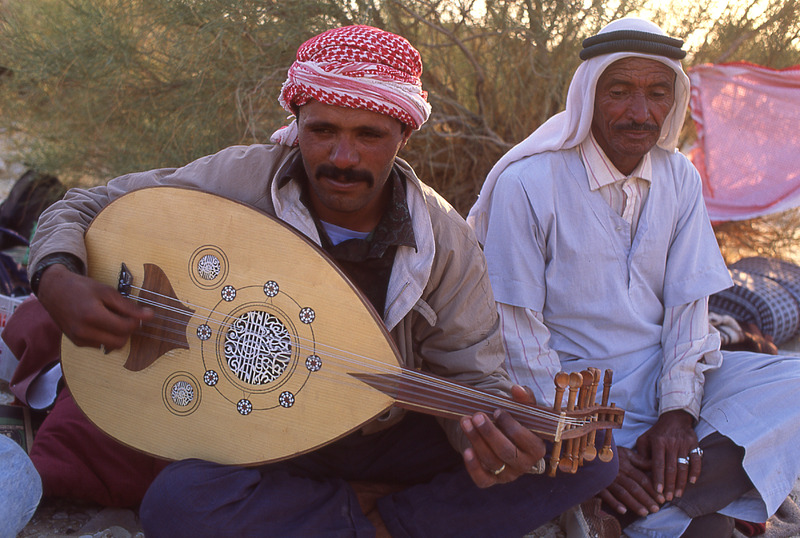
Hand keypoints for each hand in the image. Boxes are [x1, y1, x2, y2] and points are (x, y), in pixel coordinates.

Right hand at [37, 264, 152, 350]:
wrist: (54, 290)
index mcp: (92, 316)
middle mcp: (83, 331)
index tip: (141, 314)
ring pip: (111, 345)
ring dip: (117, 334)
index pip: (125, 328)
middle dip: (127, 330)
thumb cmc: (80, 288)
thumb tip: (149, 315)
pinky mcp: (77, 343)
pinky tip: (101, 322)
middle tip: (126, 316)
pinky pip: (100, 345)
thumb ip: (128, 306)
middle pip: (120, 341)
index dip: (137, 322)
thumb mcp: (106, 291)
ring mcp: (79, 339)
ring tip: (112, 317)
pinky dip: (106, 336)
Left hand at [459, 385, 545, 487]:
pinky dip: (473, 467)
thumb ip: (524, 398)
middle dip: (489, 433)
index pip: (525, 439)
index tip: (497, 411)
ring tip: (465, 421)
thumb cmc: (516, 421)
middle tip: (476, 415)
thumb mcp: (524, 410)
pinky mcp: (491, 481)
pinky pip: (482, 480)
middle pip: (506, 452)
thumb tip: (516, 389)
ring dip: (476, 441)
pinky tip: (466, 450)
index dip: (510, 425)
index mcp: (537, 449)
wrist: (504, 437)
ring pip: (492, 461)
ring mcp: (508, 475)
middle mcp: (524, 465)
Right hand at [598, 446, 662, 516]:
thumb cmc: (609, 453)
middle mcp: (618, 473)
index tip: (662, 498)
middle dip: (646, 499)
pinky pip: (606, 495)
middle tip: (656, 509)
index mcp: (626, 465)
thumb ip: (640, 461)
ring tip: (644, 513)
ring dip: (634, 503)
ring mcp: (608, 479)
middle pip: (635, 487)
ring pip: (623, 493)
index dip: (652, 489)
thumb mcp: (626, 453)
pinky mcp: (597, 484)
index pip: (642, 478)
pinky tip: (623, 511)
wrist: (587, 451)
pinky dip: (614, 503)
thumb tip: (655, 466)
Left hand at [634, 410, 700, 501]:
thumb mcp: (644, 439)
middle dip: (670, 484)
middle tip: (668, 498)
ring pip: (683, 466)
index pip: (658, 463)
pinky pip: (696, 460)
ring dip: (681, 482)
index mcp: (658, 442)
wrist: (675, 418)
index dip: (658, 478)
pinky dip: (695, 471)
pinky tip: (692, 482)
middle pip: (671, 468)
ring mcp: (684, 444)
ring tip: (678, 494)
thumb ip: (642, 453)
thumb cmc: (657, 432)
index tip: (658, 491)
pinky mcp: (694, 444)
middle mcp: (671, 443)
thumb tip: (641, 470)